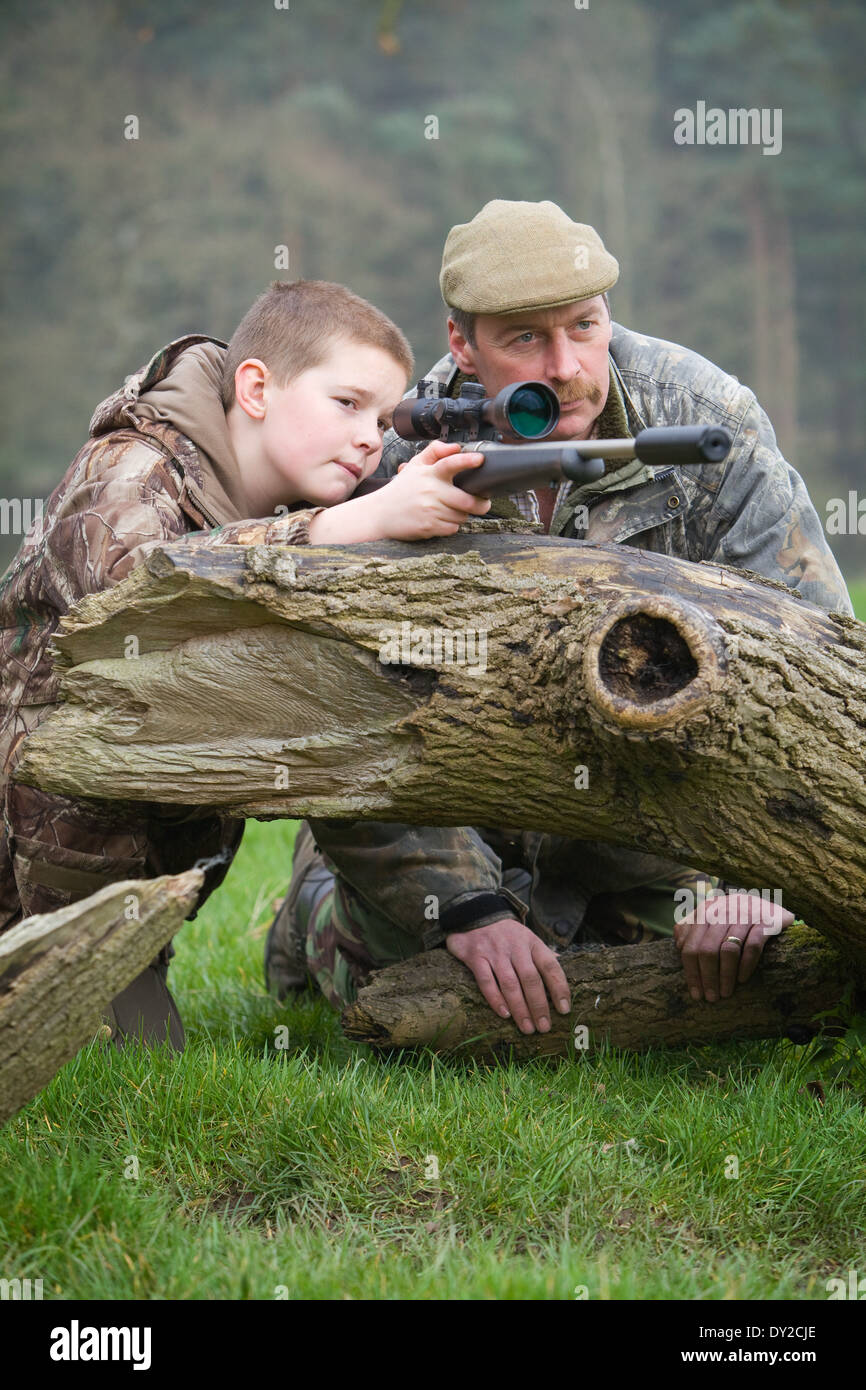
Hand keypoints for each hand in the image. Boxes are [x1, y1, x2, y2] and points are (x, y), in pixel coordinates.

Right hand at [372, 440, 490, 538]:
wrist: (380, 513)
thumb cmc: (401, 489)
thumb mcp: (415, 466)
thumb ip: (435, 451)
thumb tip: (455, 447)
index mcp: (429, 474)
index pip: (450, 464)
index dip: (467, 461)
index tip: (480, 459)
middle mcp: (431, 491)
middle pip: (467, 501)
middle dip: (481, 504)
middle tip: (483, 503)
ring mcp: (430, 511)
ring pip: (461, 516)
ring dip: (462, 514)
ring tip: (452, 509)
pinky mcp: (429, 527)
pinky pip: (452, 528)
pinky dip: (452, 525)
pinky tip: (442, 519)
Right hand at [446, 918, 570, 1032]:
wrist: (476, 914)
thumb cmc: (507, 934)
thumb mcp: (528, 939)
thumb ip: (543, 956)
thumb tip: (562, 974)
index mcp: (532, 942)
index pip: (550, 966)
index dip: (559, 988)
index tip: (564, 1009)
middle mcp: (515, 946)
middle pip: (531, 979)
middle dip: (539, 1005)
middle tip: (544, 1027)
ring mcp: (495, 951)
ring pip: (510, 983)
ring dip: (520, 1008)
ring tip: (527, 1028)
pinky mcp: (475, 956)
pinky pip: (486, 981)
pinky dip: (496, 999)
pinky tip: (505, 1014)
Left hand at [674, 890, 793, 1001]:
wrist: (771, 907)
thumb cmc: (735, 917)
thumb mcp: (712, 918)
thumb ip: (692, 928)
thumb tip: (678, 945)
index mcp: (706, 910)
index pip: (690, 945)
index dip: (691, 972)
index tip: (695, 994)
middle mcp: (723, 910)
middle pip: (707, 949)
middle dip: (707, 977)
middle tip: (711, 997)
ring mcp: (745, 914)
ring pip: (729, 949)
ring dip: (726, 975)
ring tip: (725, 993)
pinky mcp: (767, 921)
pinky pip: (753, 946)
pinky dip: (746, 965)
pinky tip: (742, 979)